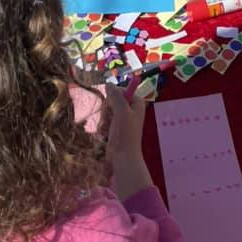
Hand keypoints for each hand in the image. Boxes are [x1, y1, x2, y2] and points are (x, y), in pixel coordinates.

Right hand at [105, 83, 151, 199]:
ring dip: (105, 119)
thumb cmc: (125, 134)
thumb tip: (108, 83)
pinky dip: (104, 126)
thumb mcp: (121, 112)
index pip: (121, 90)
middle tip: (111, 119)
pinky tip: (106, 133)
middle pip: (113, 100)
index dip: (114, 97)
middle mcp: (131, 109)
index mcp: (137, 103)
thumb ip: (116, 97)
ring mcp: (123, 118)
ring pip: (107, 110)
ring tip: (108, 129)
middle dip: (108, 109)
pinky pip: (105, 120)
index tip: (112, 106)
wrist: (122, 158)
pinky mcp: (116, 127)